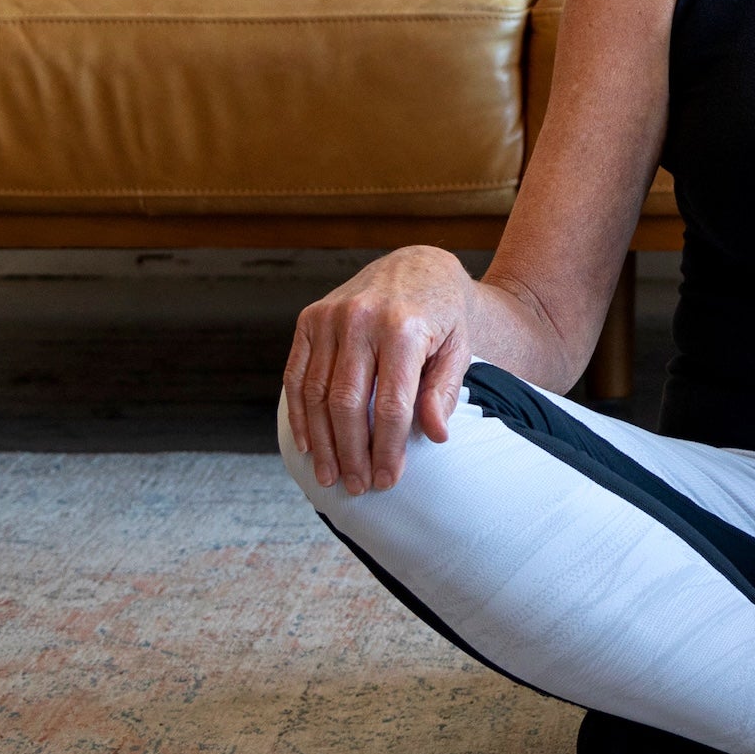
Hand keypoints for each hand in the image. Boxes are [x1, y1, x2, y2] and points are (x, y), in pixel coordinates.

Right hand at [284, 245, 478, 496]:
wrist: (416, 266)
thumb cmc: (442, 315)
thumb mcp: (458, 348)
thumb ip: (443, 391)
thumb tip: (435, 436)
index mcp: (403, 327)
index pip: (391, 404)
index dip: (387, 448)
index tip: (387, 481)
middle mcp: (362, 318)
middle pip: (348, 403)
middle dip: (352, 453)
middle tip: (358, 487)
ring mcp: (330, 316)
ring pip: (317, 394)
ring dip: (322, 442)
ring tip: (332, 476)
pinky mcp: (309, 318)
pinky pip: (296, 375)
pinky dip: (300, 414)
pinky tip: (308, 445)